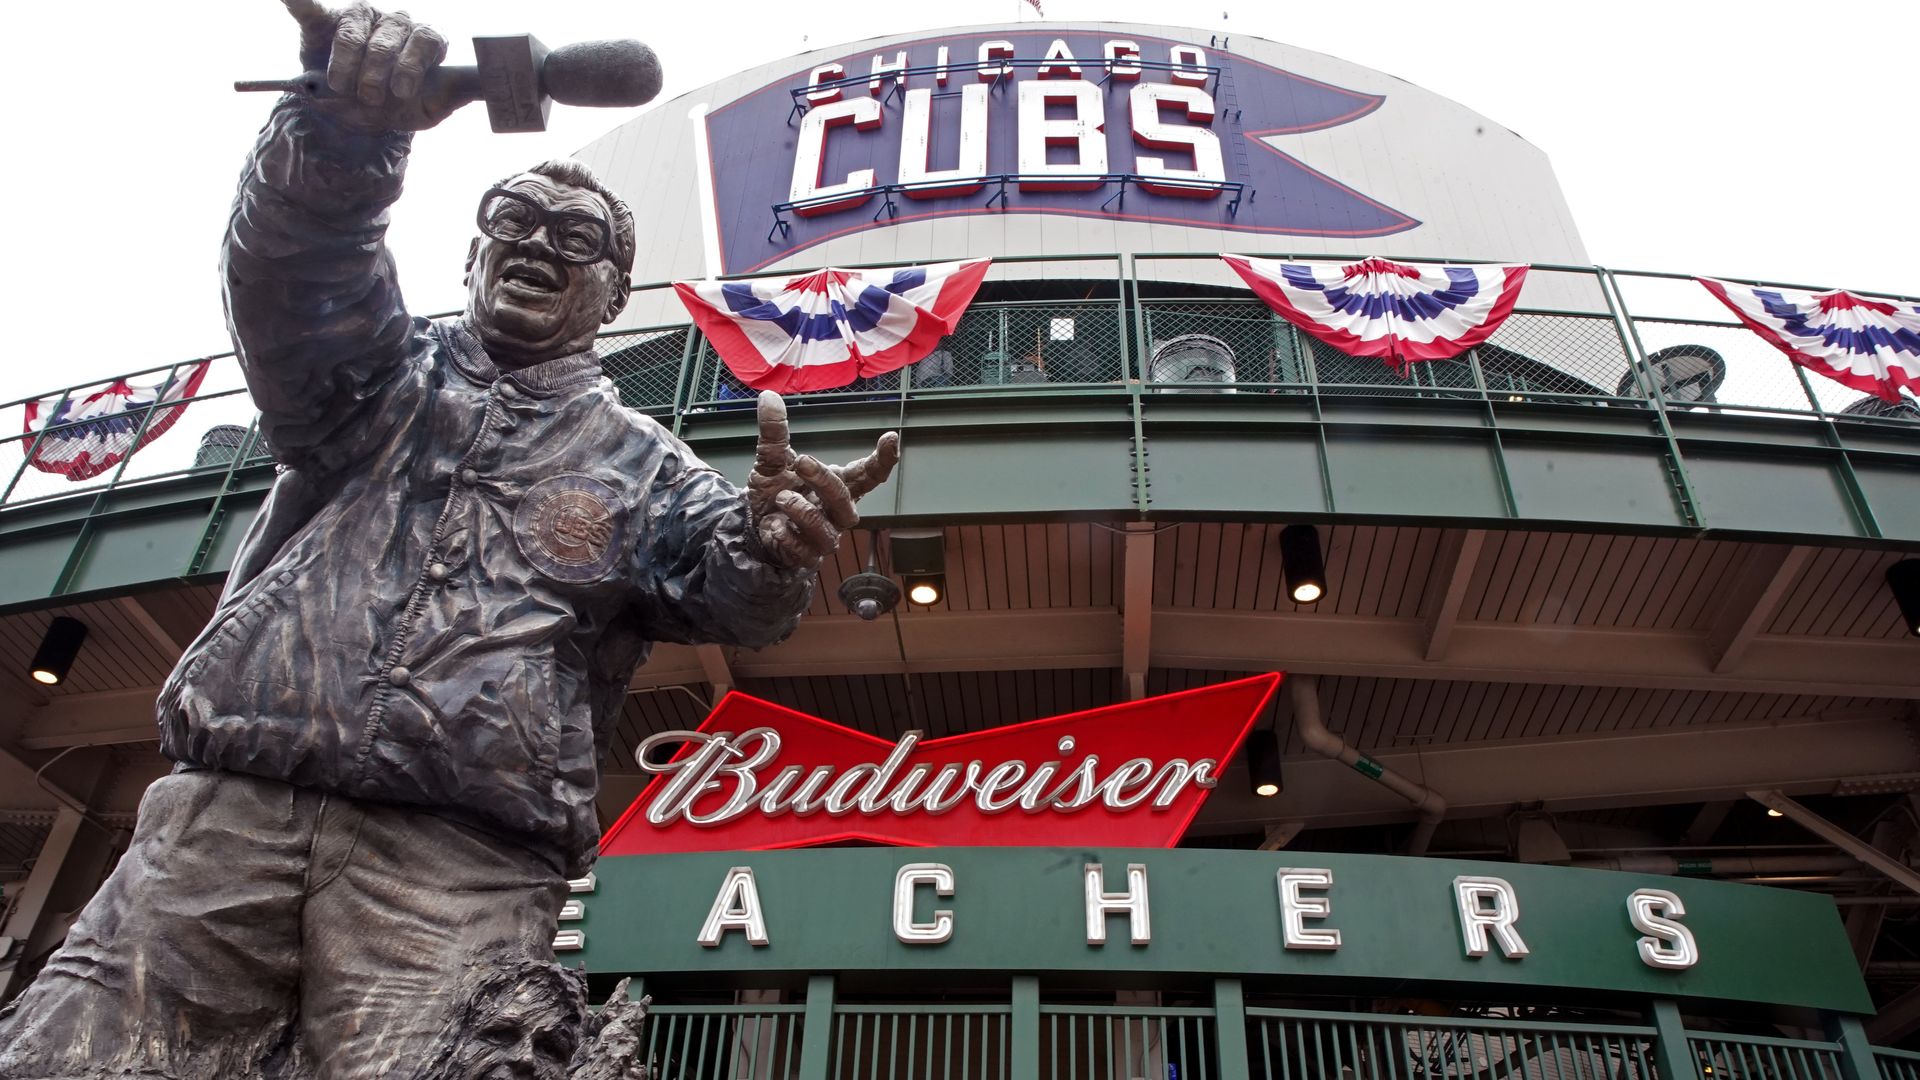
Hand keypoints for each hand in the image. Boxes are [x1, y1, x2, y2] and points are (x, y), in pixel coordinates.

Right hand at [281, 0, 454, 131]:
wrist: (359, 116)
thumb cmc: (399, 106)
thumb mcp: (429, 107)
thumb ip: (454, 95)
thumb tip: (483, 87)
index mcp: (425, 40)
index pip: (426, 39)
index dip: (412, 64)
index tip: (402, 90)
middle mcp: (396, 23)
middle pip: (389, 39)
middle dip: (378, 72)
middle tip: (370, 97)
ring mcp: (361, 18)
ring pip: (355, 33)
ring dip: (347, 63)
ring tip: (342, 87)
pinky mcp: (325, 20)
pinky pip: (310, 8)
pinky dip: (297, 0)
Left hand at [747, 391, 899, 568]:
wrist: (755, 529)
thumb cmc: (776, 492)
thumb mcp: (772, 460)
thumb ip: (774, 433)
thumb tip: (769, 397)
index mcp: (839, 485)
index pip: (868, 474)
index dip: (882, 459)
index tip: (891, 437)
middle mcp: (838, 512)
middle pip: (845, 499)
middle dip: (824, 480)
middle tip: (802, 462)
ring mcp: (825, 537)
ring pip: (827, 529)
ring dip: (802, 511)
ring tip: (781, 498)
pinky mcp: (807, 557)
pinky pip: (803, 550)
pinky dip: (787, 535)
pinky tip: (774, 527)